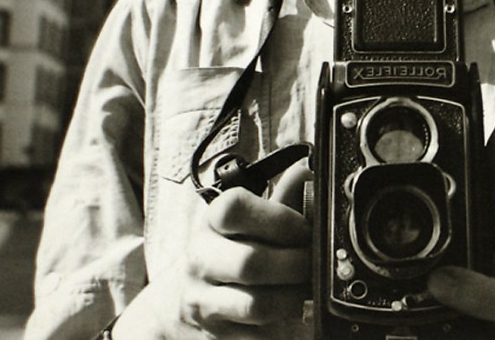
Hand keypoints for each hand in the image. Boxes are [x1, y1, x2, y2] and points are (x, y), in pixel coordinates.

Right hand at [114, 159, 311, 338]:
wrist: (180, 302)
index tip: (303, 229)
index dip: (277, 218)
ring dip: (293, 300)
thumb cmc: (224, 252)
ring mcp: (203, 302)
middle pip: (251, 263)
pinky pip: (258, 338)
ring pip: (256, 305)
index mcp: (210, 223)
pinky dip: (284, 330)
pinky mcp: (215, 338)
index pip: (234, 209)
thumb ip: (279, 200)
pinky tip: (292, 317)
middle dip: (295, 265)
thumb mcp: (244, 223)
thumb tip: (308, 171)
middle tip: (314, 264)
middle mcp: (200, 260)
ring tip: (305, 291)